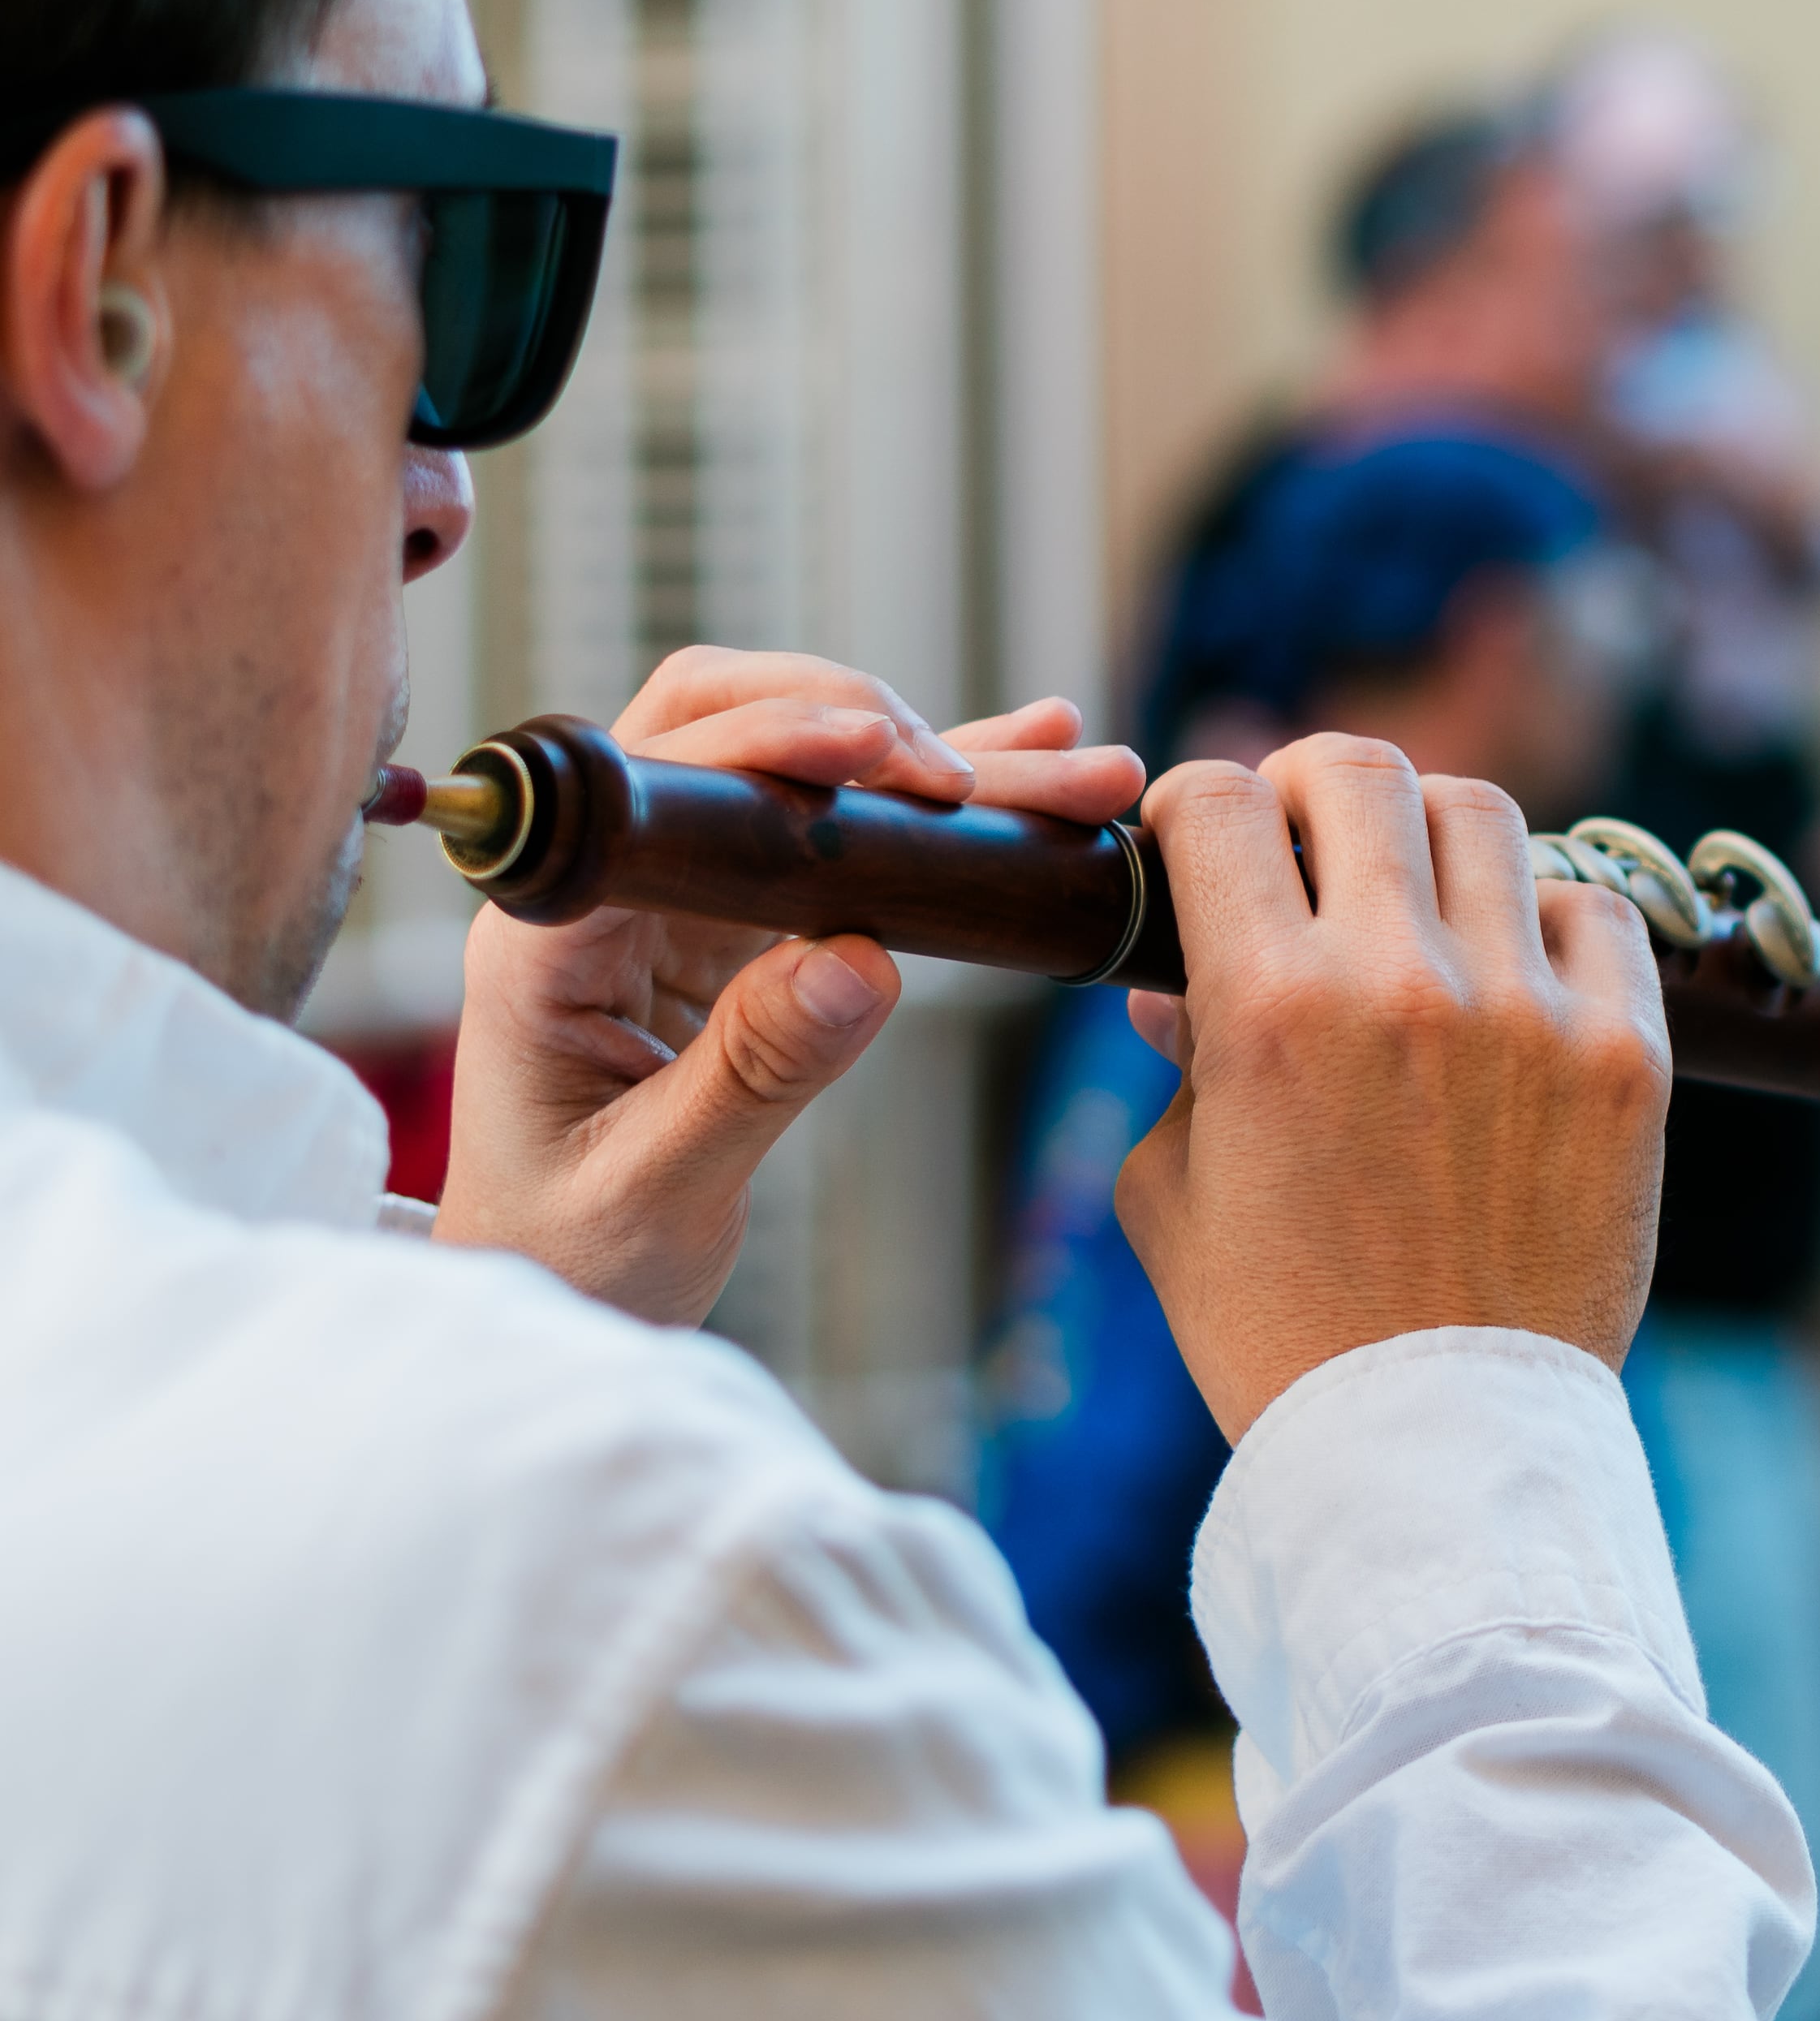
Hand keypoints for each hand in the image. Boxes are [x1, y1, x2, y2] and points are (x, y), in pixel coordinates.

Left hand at [433, 649, 1143, 1323]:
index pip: (653, 783)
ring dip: (937, 760)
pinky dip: (936, 814)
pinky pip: (846, 841)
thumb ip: (753, 1073)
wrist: (558, 1294)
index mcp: (551, 934)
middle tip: (975, 783)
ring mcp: (680, 895)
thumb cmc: (568, 1253)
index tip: (876, 751)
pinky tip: (1028, 778)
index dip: (765, 744)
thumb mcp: (656, 1185)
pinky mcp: (743, 924)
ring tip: (1067, 763)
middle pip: (728, 729)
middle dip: (866, 726)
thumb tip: (864, 959)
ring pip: (809, 776)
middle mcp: (610, 887)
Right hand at [1113, 734, 1670, 1437]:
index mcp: (1269, 1011)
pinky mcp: (1627, 1056)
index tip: (1205, 842)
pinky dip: (1546, 916)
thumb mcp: (1176, 1197)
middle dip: (1313, 788)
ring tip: (1415, 897)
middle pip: (1360, 772)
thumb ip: (1176, 1061)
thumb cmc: (1283, 1335)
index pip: (1221, 801)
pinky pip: (1594, 909)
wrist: (1437, 1450)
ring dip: (1431, 838)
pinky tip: (1514, 969)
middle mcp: (1403, 985)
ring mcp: (1528, 1012)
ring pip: (1483, 816)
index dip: (1198, 805)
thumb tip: (1178, 977)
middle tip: (1307, 839)